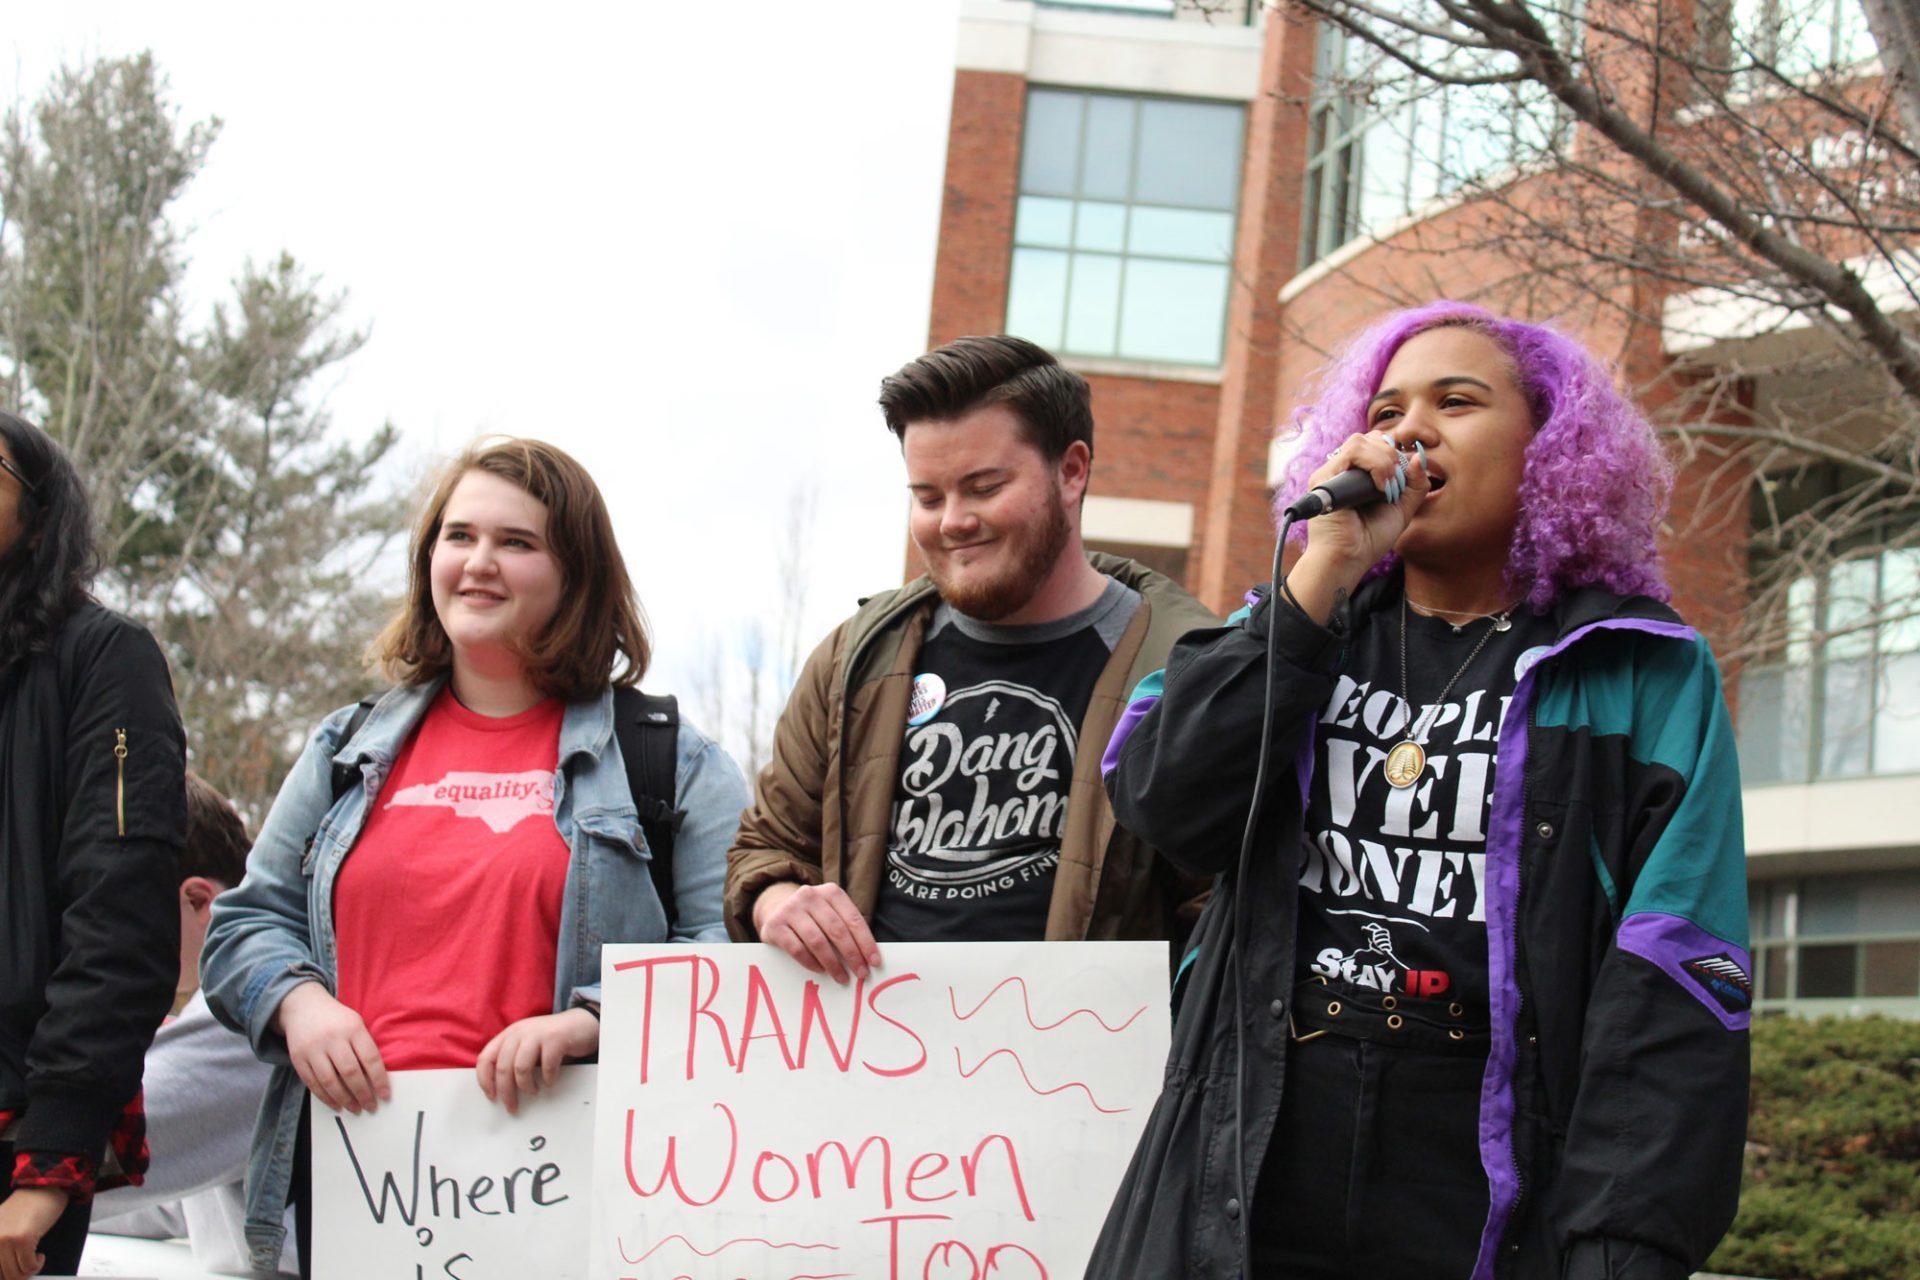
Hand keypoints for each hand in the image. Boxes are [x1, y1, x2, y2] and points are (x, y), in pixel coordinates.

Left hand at [0, 1187, 67, 1279]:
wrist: (43, 1188)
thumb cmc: (25, 1208)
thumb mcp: (1, 1228)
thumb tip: (4, 1274)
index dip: (5, 1275)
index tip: (13, 1273)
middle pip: (2, 1275)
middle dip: (17, 1276)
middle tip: (25, 1268)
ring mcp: (5, 1240)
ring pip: (15, 1274)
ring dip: (28, 1271)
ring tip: (33, 1260)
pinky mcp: (23, 1239)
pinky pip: (29, 1266)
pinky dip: (37, 1265)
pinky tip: (39, 1256)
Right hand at [276, 982, 389, 1113]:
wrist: (302, 1006)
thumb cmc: (337, 1019)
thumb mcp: (355, 1024)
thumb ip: (364, 1047)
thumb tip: (375, 1080)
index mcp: (353, 1028)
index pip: (370, 1058)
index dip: (379, 1079)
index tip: (385, 1096)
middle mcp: (333, 1038)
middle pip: (350, 1072)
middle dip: (362, 1093)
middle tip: (370, 1107)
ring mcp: (313, 1049)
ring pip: (330, 1081)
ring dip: (344, 1099)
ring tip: (355, 1108)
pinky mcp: (298, 1058)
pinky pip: (312, 1083)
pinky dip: (325, 1097)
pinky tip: (336, 1104)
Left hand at [476, 1009, 597, 1115]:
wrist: (581, 1023)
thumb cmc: (552, 1040)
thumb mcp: (527, 1045)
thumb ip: (513, 1059)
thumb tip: (501, 1089)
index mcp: (509, 1035)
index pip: (486, 1058)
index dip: (485, 1080)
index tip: (492, 1096)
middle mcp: (519, 1032)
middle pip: (503, 1068)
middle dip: (506, 1092)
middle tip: (512, 1106)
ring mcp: (537, 1034)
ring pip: (520, 1068)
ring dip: (526, 1086)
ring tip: (534, 1091)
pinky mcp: (555, 1038)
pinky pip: (546, 1066)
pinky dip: (548, 1079)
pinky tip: (550, 1081)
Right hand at [753, 882, 880, 983]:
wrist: (776, 908)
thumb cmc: (813, 916)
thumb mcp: (831, 913)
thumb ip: (846, 928)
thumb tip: (867, 957)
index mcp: (830, 892)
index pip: (853, 919)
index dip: (866, 942)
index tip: (874, 962)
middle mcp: (810, 896)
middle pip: (837, 930)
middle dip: (852, 955)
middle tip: (861, 974)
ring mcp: (790, 909)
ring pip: (817, 941)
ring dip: (832, 963)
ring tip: (841, 977)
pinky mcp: (775, 925)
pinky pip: (797, 949)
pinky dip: (811, 963)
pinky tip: (820, 971)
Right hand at [1289, 432, 1428, 621]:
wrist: (1349, 558)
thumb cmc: (1369, 539)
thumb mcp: (1402, 509)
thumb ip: (1414, 485)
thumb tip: (1419, 457)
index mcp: (1358, 474)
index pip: (1378, 444)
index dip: (1396, 452)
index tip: (1406, 475)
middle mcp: (1343, 469)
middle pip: (1370, 438)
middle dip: (1392, 456)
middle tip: (1397, 484)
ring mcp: (1332, 472)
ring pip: (1361, 441)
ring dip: (1384, 461)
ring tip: (1387, 487)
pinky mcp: (1324, 477)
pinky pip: (1352, 453)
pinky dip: (1374, 465)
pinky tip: (1379, 487)